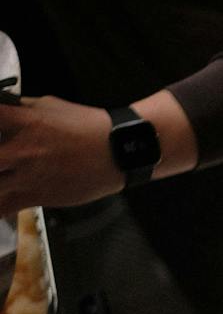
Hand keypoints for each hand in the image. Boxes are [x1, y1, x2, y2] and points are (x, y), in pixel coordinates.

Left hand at [0, 95, 119, 213]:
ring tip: (3, 176)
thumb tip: (5, 111)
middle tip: (0, 161)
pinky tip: (2, 198)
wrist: (119, 152)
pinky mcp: (36, 196)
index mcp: (21, 121)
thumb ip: (21, 110)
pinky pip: (3, 207)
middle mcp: (19, 149)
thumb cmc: (87, 125)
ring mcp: (26, 175)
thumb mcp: (50, 105)